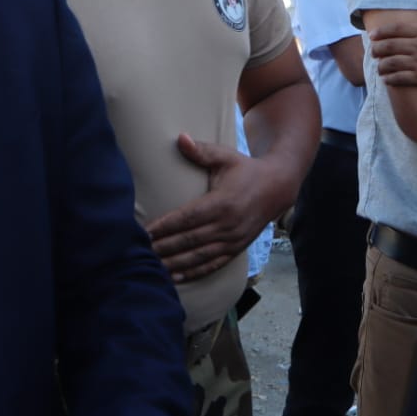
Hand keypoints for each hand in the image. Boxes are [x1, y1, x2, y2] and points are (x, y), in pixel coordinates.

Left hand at [145, 133, 293, 282]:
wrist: (277, 189)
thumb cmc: (246, 170)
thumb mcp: (226, 156)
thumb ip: (202, 151)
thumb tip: (180, 137)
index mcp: (222, 203)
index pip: (186, 218)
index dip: (164, 226)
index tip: (144, 232)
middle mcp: (227, 225)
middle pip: (188, 240)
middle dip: (162, 247)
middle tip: (139, 252)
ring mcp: (233, 240)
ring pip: (198, 257)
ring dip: (173, 264)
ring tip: (151, 267)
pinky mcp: (236, 250)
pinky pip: (212, 265)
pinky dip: (192, 273)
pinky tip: (174, 278)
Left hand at [369, 0, 416, 93]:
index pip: (396, 29)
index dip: (382, 32)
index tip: (373, 35)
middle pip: (390, 45)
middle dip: (377, 49)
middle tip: (372, 51)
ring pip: (392, 63)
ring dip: (381, 65)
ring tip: (379, 67)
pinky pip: (400, 78)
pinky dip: (390, 79)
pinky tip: (387, 79)